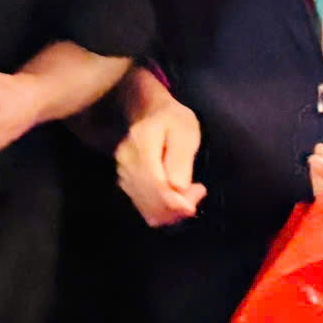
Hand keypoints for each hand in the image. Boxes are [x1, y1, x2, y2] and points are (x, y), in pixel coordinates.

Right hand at [116, 95, 204, 225]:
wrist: (147, 110)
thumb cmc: (171, 118)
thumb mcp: (185, 130)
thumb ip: (181, 157)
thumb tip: (179, 187)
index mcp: (141, 148)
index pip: (158, 187)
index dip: (181, 201)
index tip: (200, 190)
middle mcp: (126, 164)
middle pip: (153, 203)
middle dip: (180, 207)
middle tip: (198, 190)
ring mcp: (122, 175)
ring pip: (148, 210)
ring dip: (173, 211)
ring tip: (189, 193)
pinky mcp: (124, 182)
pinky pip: (144, 208)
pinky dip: (163, 211)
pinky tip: (175, 198)